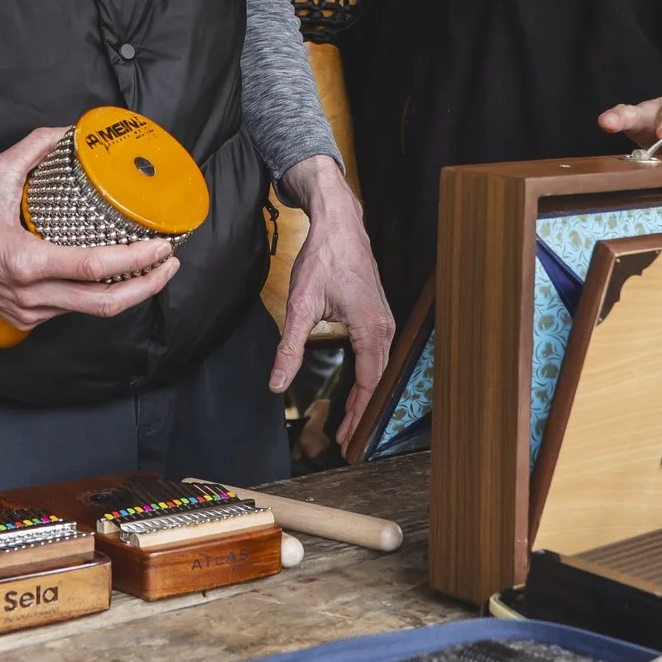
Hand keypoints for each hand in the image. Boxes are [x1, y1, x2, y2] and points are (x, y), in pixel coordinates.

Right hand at [0, 128, 178, 328]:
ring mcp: (28, 312)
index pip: (94, 268)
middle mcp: (30, 294)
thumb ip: (36, 147)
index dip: (136, 260)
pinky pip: (72, 311)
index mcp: (25, 261)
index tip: (162, 246)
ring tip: (151, 267)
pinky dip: (98, 295)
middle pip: (105, 303)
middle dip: (146, 285)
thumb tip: (71, 131)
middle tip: (170, 262)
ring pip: (91, 311)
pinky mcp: (25, 319)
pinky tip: (114, 276)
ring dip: (127, 292)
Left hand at [270, 155, 396, 446]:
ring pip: (378, 366)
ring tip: (349, 419)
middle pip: (376, 380)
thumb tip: (277, 384)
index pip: (367, 383)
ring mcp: (385, 318)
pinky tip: (356, 385)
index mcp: (370, 328)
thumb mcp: (300, 305)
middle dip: (361, 411)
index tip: (344, 438)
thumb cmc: (323, 258)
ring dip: (365, 394)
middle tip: (344, 439)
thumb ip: (290, 349)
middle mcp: (384, 325)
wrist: (339, 223)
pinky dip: (367, 374)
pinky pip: (377, 352)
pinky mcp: (379, 312)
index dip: (356, 414)